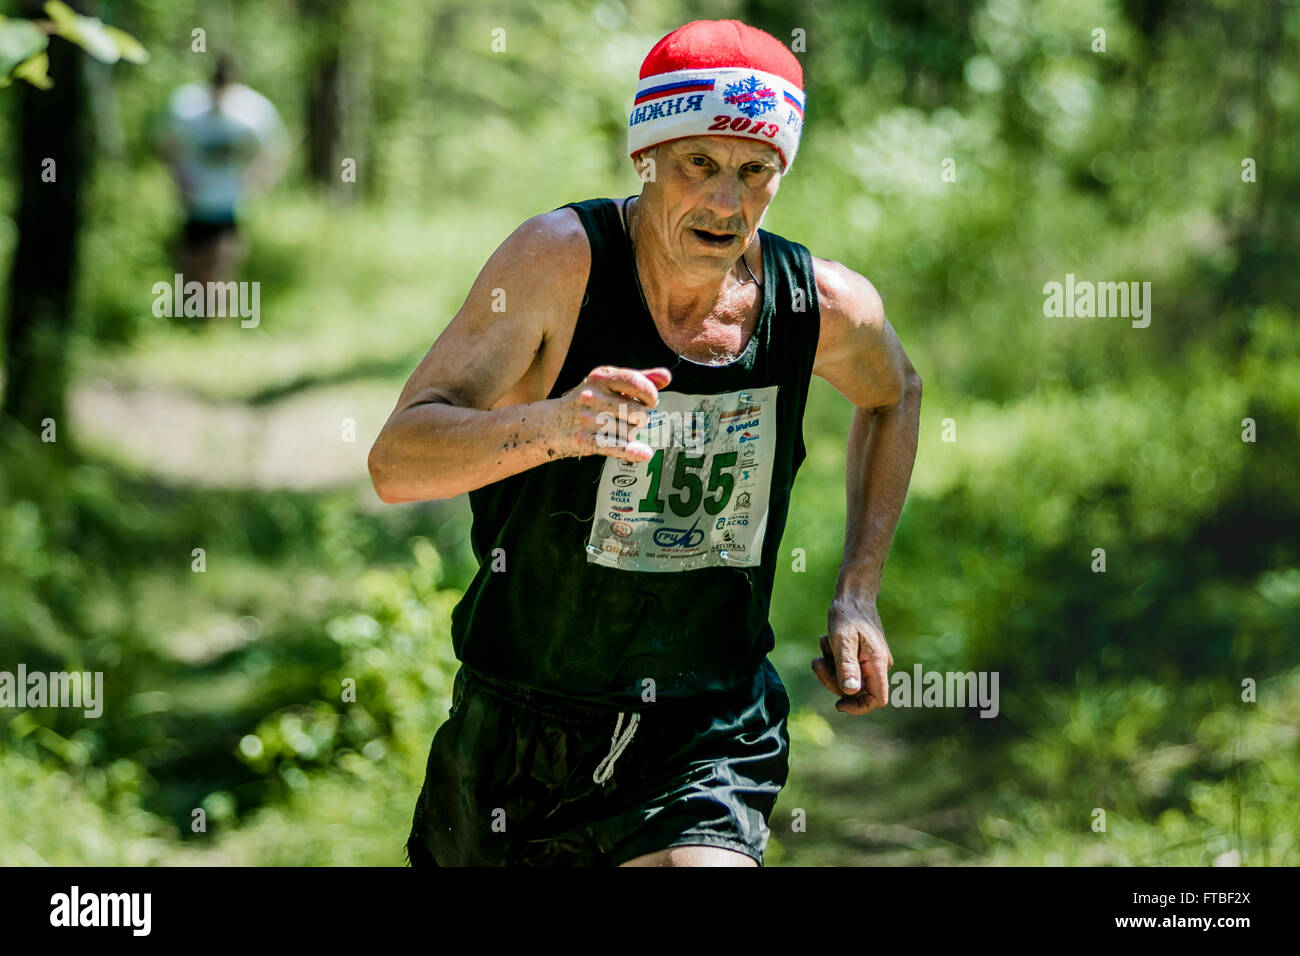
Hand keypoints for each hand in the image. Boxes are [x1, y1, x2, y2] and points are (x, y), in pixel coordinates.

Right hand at [550, 365, 671, 461]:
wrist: (551, 423)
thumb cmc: (587, 401)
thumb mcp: (609, 383)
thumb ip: (639, 379)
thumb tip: (666, 377)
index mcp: (601, 377)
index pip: (636, 383)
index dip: (651, 394)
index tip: (651, 400)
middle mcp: (592, 396)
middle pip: (638, 413)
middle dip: (641, 418)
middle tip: (631, 418)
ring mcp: (587, 419)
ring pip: (630, 432)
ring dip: (631, 434)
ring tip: (618, 429)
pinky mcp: (584, 440)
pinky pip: (615, 447)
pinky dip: (632, 452)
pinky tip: (644, 453)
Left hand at [811, 598, 893, 714]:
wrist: (853, 595)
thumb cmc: (847, 614)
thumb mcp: (841, 640)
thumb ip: (846, 666)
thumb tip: (851, 692)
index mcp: (877, 663)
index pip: (878, 699)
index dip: (859, 707)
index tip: (838, 704)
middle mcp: (879, 665)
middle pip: (857, 691)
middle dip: (833, 680)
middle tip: (817, 661)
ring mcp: (871, 661)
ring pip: (848, 679)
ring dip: (830, 667)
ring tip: (824, 642)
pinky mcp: (863, 656)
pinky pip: (846, 668)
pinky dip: (833, 660)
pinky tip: (827, 642)